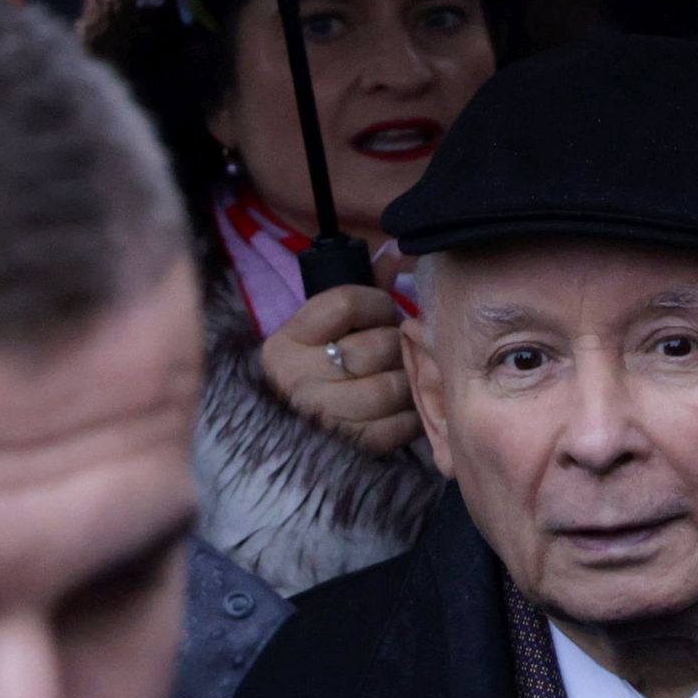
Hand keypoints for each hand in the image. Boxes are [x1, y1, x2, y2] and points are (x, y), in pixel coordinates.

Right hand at [259, 283, 420, 456]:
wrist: (291, 439)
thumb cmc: (320, 366)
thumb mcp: (327, 327)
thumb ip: (364, 287)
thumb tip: (396, 249)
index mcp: (285, 343)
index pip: (345, 302)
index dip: (377, 303)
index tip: (382, 311)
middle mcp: (296, 381)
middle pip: (375, 347)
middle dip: (396, 343)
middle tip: (397, 346)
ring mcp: (321, 418)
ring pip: (390, 387)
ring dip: (407, 377)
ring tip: (402, 372)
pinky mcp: (349, 448)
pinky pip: (398, 425)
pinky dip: (411, 412)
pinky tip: (405, 403)